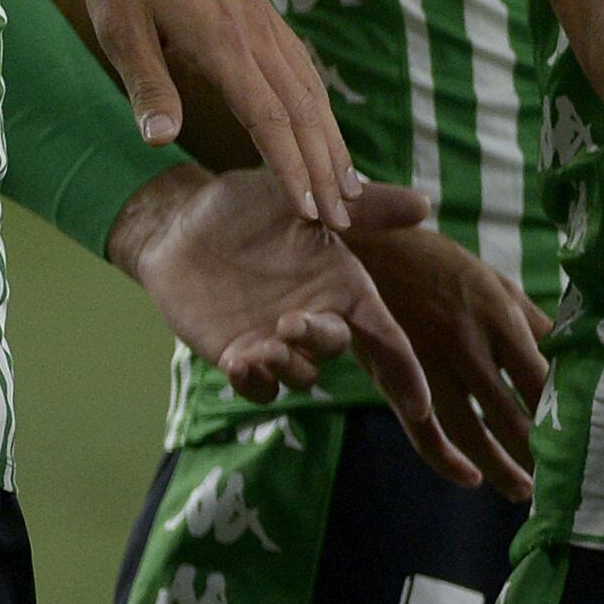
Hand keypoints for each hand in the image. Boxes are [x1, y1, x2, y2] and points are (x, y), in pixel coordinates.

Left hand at [65, 0, 358, 224]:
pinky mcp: (262, 16)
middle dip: (326, 168)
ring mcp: (266, 23)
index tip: (311, 212)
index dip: (292, 167)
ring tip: (351, 186)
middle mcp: (257, 35)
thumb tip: (160, 141)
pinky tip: (325, 128)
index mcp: (223, 41)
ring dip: (333, 142)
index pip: (270, 118)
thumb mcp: (118, 25)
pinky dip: (322, 109)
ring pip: (313, 92)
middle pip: (305, 112)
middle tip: (343, 220)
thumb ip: (145, 83)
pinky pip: (304, 71)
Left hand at [107, 170, 470, 485]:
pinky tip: (237, 362)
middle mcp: (315, 316)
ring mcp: (275, 340)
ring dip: (288, 368)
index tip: (420, 409)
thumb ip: (361, 206)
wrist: (178, 223)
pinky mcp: (238, 355)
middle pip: (335, 348)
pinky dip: (253, 384)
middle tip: (287, 323)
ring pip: (301, 376)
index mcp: (342, 285)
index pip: (385, 335)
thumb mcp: (304, 194)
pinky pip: (257, 388)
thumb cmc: (245, 204)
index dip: (405, 371)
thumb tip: (425, 204)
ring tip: (262, 346)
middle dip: (318, 342)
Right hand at [351, 225, 551, 501]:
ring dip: (500, 467)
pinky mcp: (396, 378)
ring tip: (524, 492)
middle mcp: (469, 344)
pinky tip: (470, 479)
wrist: (369, 246)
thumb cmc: (443, 264)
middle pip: (512, 412)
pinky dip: (446, 461)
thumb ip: (532, 319)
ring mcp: (430, 364)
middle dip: (538, 452)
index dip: (563, 413)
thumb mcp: (496, 281)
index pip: (541, 377)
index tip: (584, 437)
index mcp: (500, 317)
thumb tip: (574, 348)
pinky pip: (423, 431)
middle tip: (562, 481)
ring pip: (472, 430)